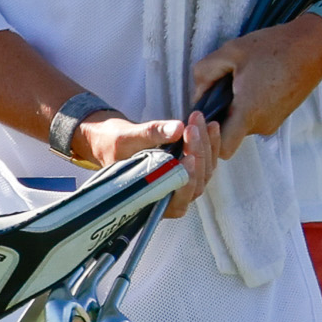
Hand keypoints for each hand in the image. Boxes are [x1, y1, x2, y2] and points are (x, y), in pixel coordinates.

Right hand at [69, 108, 220, 215]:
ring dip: (207, 146)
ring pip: (204, 172)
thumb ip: (151, 134)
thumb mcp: (127, 137)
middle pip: (196, 183)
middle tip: (193, 127)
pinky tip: (210, 126)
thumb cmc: (113, 144)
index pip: (178, 200)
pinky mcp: (186, 170)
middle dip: (197, 153)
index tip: (190, 157)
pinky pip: (204, 162)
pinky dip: (209, 144)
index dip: (187, 182)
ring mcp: (181, 185)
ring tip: (203, 121)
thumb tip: (177, 128)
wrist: (112, 141)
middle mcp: (169, 197)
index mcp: (151, 200)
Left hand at [184, 15, 321, 148]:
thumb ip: (205, 72)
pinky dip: (248, 105)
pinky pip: (255, 118)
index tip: (204, 115)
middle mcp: (262, 125)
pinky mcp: (280, 116)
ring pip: (242, 124)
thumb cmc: (274, 47)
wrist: (313, 46)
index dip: (209, 138)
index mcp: (248, 112)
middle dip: (219, 114)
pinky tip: (251, 82)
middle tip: (217, 87)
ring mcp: (273, 122)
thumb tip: (198, 94)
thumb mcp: (231, 51)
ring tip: (238, 80)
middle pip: (229, 133)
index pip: (223, 149)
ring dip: (234, 107)